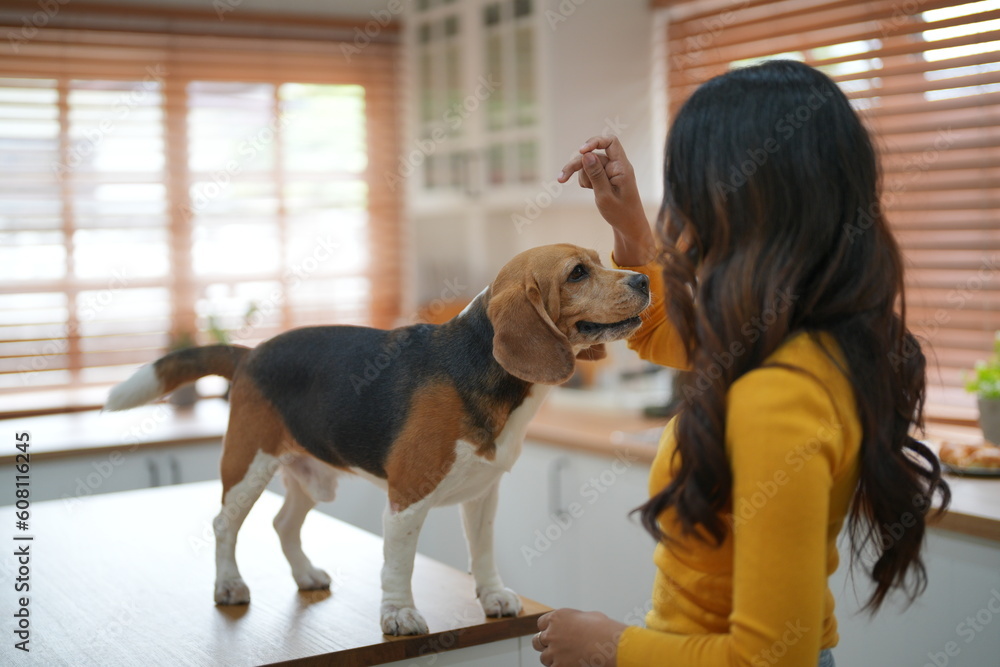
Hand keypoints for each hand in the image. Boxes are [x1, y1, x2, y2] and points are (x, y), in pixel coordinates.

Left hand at [531, 608, 627, 666]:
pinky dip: (558, 666)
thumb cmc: (602, 629)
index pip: (541, 623)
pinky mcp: (558, 665)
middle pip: (538, 640)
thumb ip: (576, 620)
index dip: (547, 629)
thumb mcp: (588, 616)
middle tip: (553, 647)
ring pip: (544, 657)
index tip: (551, 632)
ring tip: (562, 659)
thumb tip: (581, 624)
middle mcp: (551, 633)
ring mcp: (553, 650)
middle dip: (544, 644)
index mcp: (557, 617)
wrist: (605, 644)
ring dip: (551, 658)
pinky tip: (566, 664)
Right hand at [558, 136, 654, 265]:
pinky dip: (585, 180)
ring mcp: (611, 171)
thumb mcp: (605, 196)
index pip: (611, 142)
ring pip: (589, 164)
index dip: (595, 142)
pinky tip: (589, 189)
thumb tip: (587, 154)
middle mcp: (617, 166)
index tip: (581, 151)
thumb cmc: (620, 214)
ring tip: (586, 189)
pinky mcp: (605, 177)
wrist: (628, 226)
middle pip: (593, 155)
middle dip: (577, 165)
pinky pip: (590, 172)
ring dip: (582, 175)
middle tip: (561, 179)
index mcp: (622, 167)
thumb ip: (596, 175)